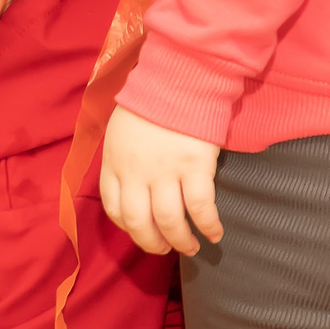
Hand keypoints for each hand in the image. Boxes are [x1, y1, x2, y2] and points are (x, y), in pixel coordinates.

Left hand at [99, 107, 224, 255]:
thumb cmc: (150, 103)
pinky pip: (201, 207)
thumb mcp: (120, 131)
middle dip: (152, 243)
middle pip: (139, 222)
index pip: (114, 208)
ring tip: (191, 248)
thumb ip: (121, 159)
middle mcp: (136, 172)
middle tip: (165, 249)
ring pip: (170, 221)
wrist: (178, 79)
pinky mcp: (195, 167)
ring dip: (181, 241)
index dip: (128, 228)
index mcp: (114, 163)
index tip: (141, 233)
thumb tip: (129, 185)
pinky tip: (215, 234)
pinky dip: (208, 226)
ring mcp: (166, 171)